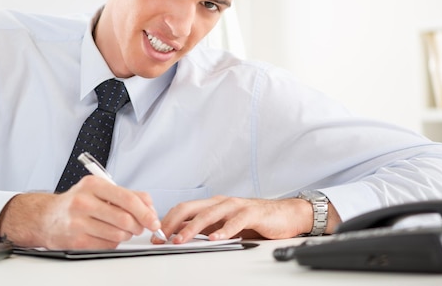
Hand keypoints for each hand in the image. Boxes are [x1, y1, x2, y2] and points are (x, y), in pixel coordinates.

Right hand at [0, 175, 161, 248]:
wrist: (46, 217)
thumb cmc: (77, 203)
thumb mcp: (99, 190)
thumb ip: (126, 194)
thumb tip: (150, 207)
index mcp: (93, 184)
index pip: (127, 198)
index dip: (145, 211)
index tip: (153, 219)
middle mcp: (84, 201)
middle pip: (125, 218)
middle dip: (138, 226)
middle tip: (140, 226)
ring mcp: (78, 221)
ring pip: (118, 234)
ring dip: (126, 234)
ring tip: (121, 229)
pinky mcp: (77, 240)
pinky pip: (108, 244)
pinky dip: (114, 242)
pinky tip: (107, 234)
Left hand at [155, 196, 339, 243]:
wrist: (285, 215)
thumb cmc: (254, 221)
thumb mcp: (224, 225)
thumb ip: (205, 228)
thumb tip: (179, 235)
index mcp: (212, 204)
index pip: (183, 209)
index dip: (167, 221)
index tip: (156, 236)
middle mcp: (221, 202)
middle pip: (190, 208)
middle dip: (173, 223)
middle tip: (162, 238)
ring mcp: (236, 205)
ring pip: (209, 214)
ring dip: (193, 228)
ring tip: (181, 239)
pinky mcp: (252, 213)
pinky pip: (235, 221)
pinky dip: (224, 230)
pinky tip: (215, 239)